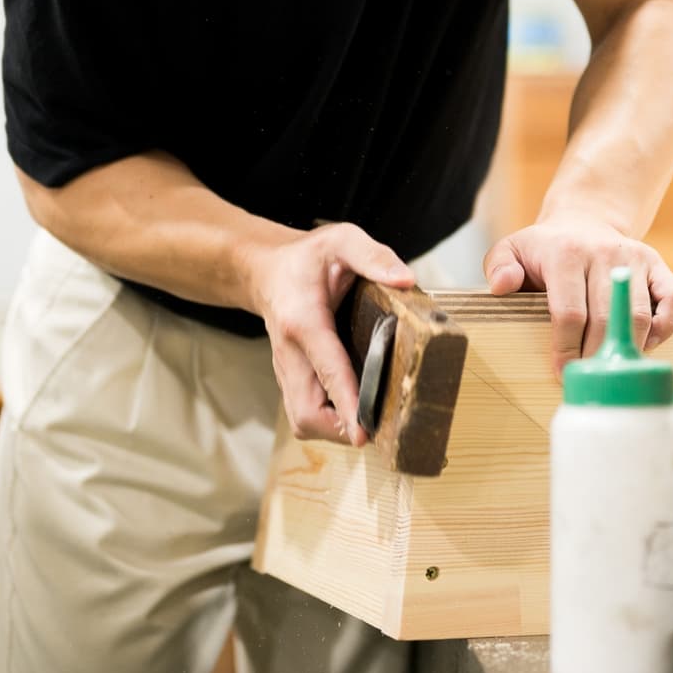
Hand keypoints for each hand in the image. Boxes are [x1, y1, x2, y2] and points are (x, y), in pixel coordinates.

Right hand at [244, 222, 413, 444]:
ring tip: (370, 420)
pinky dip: (328, 421)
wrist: (265, 270)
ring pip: (302, 420)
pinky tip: (354, 410)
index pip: (327, 370)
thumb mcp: (341, 240)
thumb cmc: (306, 258)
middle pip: (307, 412)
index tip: (364, 431)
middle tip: (379, 427)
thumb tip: (406, 280)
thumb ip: (373, 257)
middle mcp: (289, 353)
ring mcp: (286, 370)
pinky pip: (304, 413)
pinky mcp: (289, 379)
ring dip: (335, 429)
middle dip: (342, 428)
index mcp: (303, 321)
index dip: (347, 403)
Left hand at [482, 217, 672, 372]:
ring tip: (614, 370)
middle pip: (607, 318)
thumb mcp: (511, 249)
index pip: (569, 312)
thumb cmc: (545, 248)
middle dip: (598, 357)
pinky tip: (644, 344)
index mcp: (566, 253)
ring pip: (641, 315)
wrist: (583, 220)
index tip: (563, 374)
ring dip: (629, 349)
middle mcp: (604, 253)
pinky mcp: (657, 263)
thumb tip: (502, 286)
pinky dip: (664, 328)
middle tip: (590, 381)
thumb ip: (499, 266)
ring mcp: (634, 258)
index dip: (567, 349)